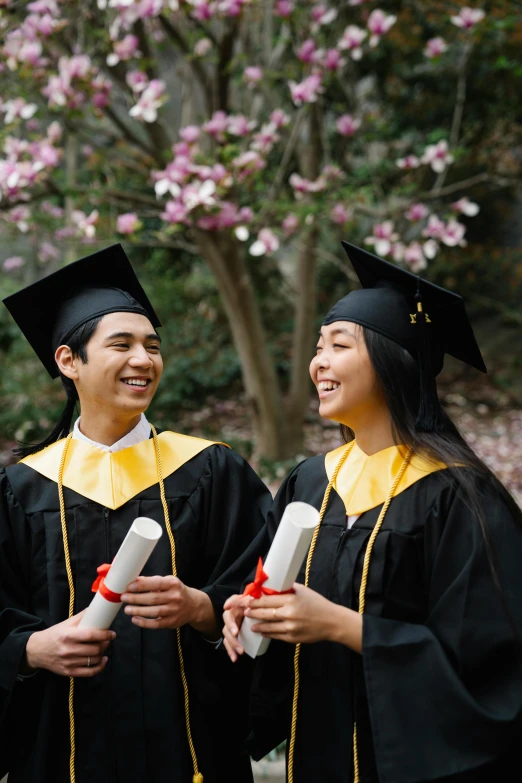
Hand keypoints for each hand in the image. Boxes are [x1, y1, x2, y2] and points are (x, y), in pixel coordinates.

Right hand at [24, 611, 114, 676]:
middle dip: (105, 644)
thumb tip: (97, 608)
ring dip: (102, 654)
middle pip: (94, 649)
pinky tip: (102, 660)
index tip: (112, 634)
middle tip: (107, 640)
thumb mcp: (66, 623)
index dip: (104, 635)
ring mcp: (68, 663)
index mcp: (68, 636)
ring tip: (103, 648)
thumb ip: (82, 617)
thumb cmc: (54, 635)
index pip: (91, 636)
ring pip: (93, 660)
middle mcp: (68, 650)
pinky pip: (89, 673)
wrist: (37, 651)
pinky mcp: (68, 672)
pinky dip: (99, 667)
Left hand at [122, 575, 213, 633]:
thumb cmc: (176, 591)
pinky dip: (144, 623)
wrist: (194, 605)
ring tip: (127, 609)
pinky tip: (135, 619)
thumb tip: (135, 580)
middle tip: (124, 598)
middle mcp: (175, 597)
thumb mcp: (168, 582)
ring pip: (154, 612)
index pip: (156, 584)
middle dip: (136, 598)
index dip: (142, 585)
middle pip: (153, 598)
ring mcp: (174, 611)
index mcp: (173, 584)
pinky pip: (156, 624)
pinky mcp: (172, 622)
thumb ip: (153, 582)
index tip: (129, 586)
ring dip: (138, 611)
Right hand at [222, 593, 253, 661]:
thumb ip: (253, 600)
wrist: (261, 614)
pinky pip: (229, 644)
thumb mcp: (257, 600)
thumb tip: (250, 602)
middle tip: (236, 634)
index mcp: (238, 604)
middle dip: (231, 628)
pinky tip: (234, 658)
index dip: (229, 604)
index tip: (226, 608)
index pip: (231, 602)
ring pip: (227, 634)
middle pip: (227, 621)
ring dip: (232, 643)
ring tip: (240, 651)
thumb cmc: (257, 606)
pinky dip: (231, 651)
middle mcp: (232, 615)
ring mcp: (232, 626)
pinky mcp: (234, 636)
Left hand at [244, 583, 362, 650]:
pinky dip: (267, 633)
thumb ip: (287, 589)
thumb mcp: (303, 591)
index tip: (246, 600)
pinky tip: (262, 631)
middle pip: (265, 613)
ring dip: (257, 625)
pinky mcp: (293, 638)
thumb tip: (271, 587)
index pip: (267, 600)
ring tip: (250, 623)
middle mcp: (289, 614)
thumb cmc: (317, 603)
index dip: (254, 601)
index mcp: (291, 599)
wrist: (332, 622)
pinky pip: (276, 636)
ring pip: (268, 627)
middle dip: (252, 612)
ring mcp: (291, 627)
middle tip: (245, 611)